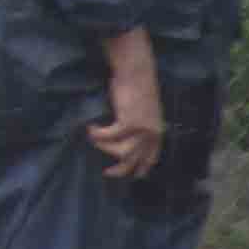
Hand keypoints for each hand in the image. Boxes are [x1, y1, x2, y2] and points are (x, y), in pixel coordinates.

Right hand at [89, 34, 163, 179]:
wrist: (137, 72)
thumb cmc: (137, 88)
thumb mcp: (142, 111)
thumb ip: (138, 126)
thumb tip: (123, 138)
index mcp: (157, 132)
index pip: (151, 158)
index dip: (142, 168)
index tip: (135, 176)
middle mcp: (152, 134)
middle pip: (134, 161)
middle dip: (120, 170)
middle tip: (107, 173)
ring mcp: (142, 130)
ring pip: (119, 151)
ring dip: (104, 147)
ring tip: (93, 138)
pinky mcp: (129, 123)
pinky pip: (108, 136)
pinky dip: (97, 134)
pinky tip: (91, 127)